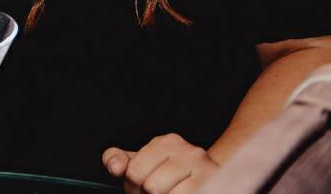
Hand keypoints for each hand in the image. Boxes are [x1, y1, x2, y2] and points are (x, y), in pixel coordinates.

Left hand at [103, 134, 219, 193]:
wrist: (210, 181)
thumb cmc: (168, 174)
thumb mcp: (141, 162)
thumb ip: (118, 160)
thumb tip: (115, 168)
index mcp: (167, 143)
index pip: (134, 172)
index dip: (132, 187)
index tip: (140, 189)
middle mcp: (190, 152)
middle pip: (152, 188)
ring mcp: (207, 171)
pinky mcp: (215, 185)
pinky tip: (180, 193)